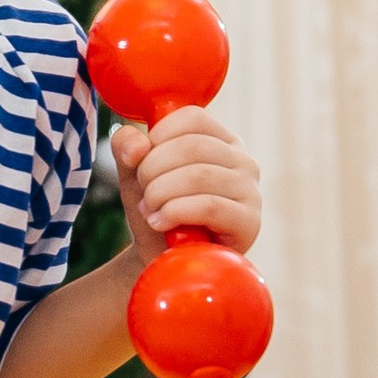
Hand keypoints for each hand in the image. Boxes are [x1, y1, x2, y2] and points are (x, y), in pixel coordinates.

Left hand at [112, 111, 260, 266]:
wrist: (161, 260)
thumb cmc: (155, 211)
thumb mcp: (133, 174)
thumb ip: (127, 147)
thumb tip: (138, 143)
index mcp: (221, 140)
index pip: (190, 117)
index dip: (156, 138)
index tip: (142, 164)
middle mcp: (243, 160)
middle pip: (191, 145)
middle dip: (152, 170)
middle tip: (143, 195)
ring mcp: (250, 190)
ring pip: (198, 175)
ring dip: (160, 194)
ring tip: (149, 210)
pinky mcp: (250, 222)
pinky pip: (209, 206)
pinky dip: (174, 212)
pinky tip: (160, 223)